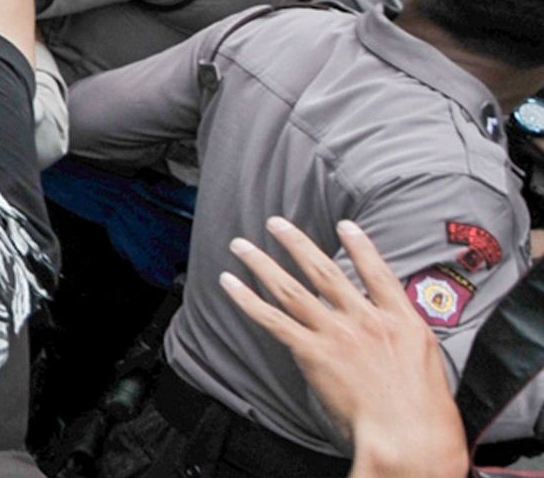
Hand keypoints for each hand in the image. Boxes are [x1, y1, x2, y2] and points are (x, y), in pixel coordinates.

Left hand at [218, 217, 469, 469]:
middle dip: (296, 243)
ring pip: (292, 289)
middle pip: (324, 271)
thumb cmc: (424, 409)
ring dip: (263, 264)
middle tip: (276, 223)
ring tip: (242, 246)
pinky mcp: (313, 353)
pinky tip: (230, 284)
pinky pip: (273, 320)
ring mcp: (337, 334)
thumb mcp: (427, 360)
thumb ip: (404, 337)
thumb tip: (392, 329)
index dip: (360, 246)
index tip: (345, 225)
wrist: (408, 433)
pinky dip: (248, 300)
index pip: (378, 273)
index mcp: (401, 320)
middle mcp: (366, 319)